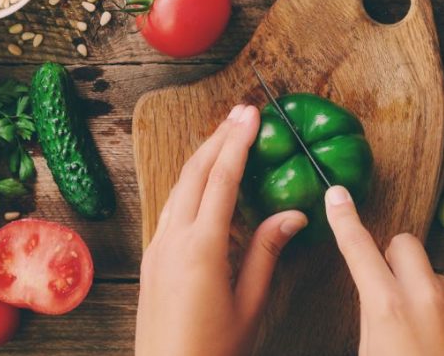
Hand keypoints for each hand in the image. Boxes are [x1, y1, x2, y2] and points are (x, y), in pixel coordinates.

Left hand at [136, 104, 308, 355]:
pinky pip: (171, 209)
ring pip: (178, 188)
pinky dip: (190, 185)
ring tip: (225, 136)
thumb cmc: (212, 351)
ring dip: (202, 158)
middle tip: (241, 112)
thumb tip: (293, 214)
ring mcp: (156, 249)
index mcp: (201, 249)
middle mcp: (172, 241)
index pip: (222, 180)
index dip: (238, 142)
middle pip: (194, 173)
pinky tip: (203, 183)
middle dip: (219, 138)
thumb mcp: (249, 304)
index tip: (252, 114)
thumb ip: (267, 253)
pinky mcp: (151, 261)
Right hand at [325, 185, 443, 355]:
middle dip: (395, 260)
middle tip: (393, 292)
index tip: (337, 193)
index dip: (344, 219)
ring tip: (428, 338)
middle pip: (404, 244)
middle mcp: (425, 294)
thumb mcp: (371, 352)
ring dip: (427, 293)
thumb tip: (375, 292)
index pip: (358, 248)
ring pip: (434, 274)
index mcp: (386, 306)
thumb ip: (373, 315)